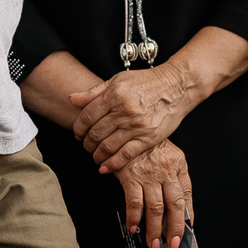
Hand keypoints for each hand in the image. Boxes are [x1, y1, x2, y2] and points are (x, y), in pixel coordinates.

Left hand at [71, 60, 200, 171]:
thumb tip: (71, 99)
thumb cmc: (146, 82)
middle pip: (95, 134)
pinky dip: (112, 164)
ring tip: (95, 156)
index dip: (78, 128)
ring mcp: (136, 126)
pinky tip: (105, 167)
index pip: (87, 117)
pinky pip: (125, 155)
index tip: (78, 134)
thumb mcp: (118, 80)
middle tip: (86, 146)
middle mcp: (124, 111)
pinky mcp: (148, 138)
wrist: (176, 86)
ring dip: (97, 155)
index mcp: (114, 94)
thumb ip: (93, 92)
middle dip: (86, 143)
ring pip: (107, 147)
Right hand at [112, 139, 193, 247]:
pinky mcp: (131, 176)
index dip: (186, 216)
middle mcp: (166, 170)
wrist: (126, 128)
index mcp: (179, 164)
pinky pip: (134, 203)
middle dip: (174, 228)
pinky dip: (134, 219)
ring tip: (153, 244)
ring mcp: (149, 174)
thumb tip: (179, 210)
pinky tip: (134, 228)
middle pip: (175, 205)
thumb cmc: (148, 145)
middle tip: (172, 244)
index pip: (187, 195)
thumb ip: (175, 178)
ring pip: (156, 209)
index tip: (186, 232)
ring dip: (154, 230)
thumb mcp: (168, 155)